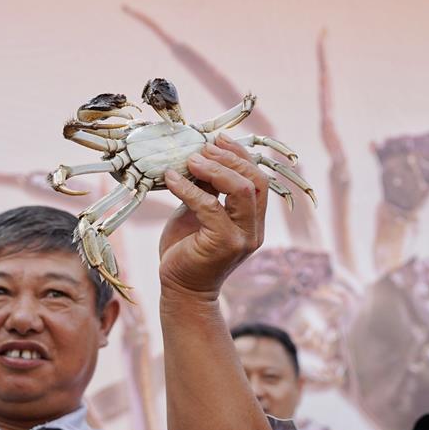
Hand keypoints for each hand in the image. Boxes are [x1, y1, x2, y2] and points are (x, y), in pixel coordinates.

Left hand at [159, 134, 268, 301]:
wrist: (180, 288)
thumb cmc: (186, 250)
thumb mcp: (197, 213)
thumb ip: (206, 189)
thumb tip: (200, 156)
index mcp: (252, 221)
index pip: (258, 180)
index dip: (240, 156)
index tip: (218, 140)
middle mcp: (253, 229)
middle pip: (254, 182)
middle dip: (230, 159)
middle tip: (204, 148)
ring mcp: (242, 238)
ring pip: (241, 191)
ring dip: (215, 169)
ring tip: (191, 160)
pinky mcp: (224, 244)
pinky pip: (209, 207)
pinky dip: (188, 189)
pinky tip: (170, 180)